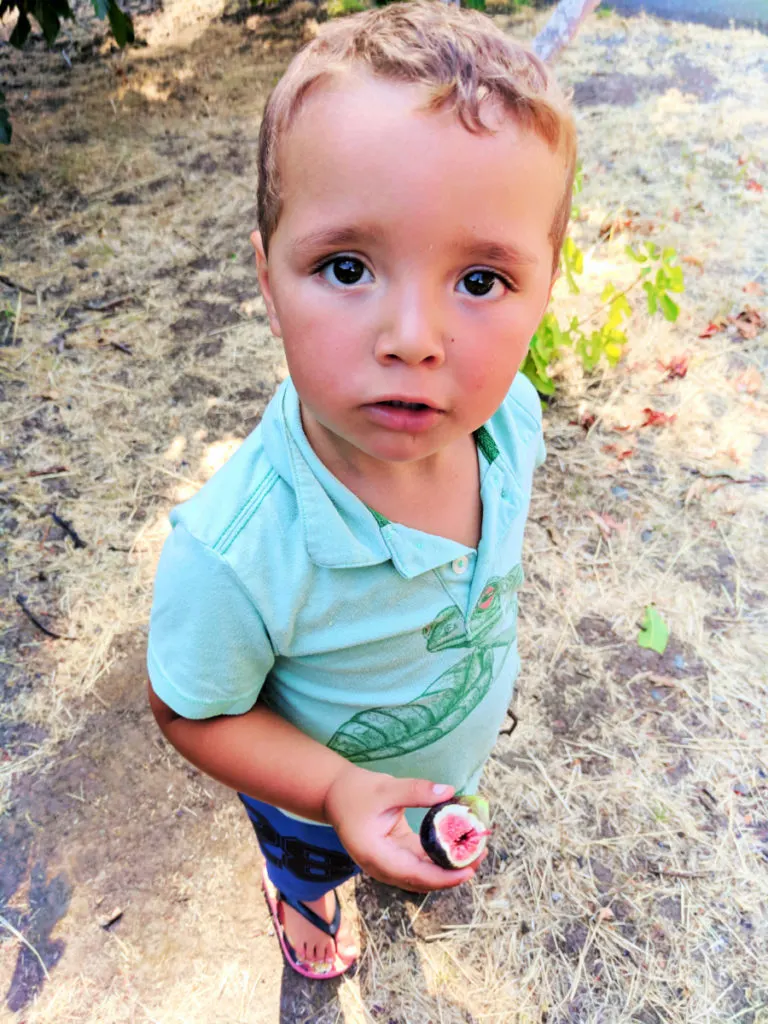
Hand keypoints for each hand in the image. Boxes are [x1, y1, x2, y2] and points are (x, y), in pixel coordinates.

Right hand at [323, 764, 485, 891]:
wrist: (334, 795)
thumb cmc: (356, 792)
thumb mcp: (386, 788)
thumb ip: (416, 791)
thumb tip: (449, 792)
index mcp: (376, 856)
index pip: (415, 875)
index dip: (444, 876)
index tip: (469, 870)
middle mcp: (383, 867)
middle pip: (423, 880)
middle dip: (453, 872)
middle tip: (481, 854)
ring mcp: (389, 863)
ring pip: (424, 874)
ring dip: (449, 865)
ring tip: (475, 849)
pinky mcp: (395, 855)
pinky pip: (421, 862)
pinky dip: (439, 856)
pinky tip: (458, 844)